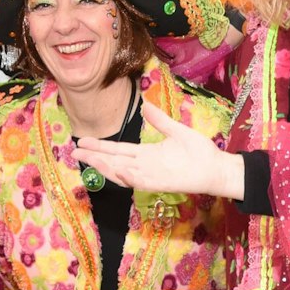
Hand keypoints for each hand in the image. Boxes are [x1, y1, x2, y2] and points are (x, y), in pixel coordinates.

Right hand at [77, 103, 245, 199]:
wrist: (216, 166)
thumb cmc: (199, 151)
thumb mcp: (176, 130)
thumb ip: (159, 120)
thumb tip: (144, 106)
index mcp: (146, 153)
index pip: (118, 150)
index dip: (100, 147)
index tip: (81, 140)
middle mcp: (145, 166)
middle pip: (114, 162)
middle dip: (94, 157)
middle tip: (74, 151)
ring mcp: (152, 176)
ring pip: (122, 173)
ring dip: (106, 167)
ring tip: (89, 159)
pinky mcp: (161, 184)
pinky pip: (142, 182)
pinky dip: (130, 177)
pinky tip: (119, 170)